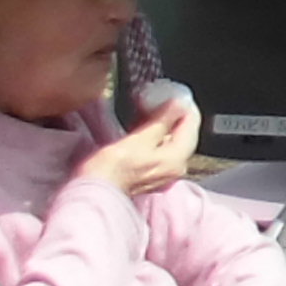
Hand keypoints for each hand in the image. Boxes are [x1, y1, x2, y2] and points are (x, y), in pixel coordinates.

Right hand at [80, 95, 199, 201]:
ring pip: (172, 141)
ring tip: (151, 108)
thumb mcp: (139, 138)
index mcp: (177, 159)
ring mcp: (165, 173)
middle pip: (184, 133)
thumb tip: (179, 103)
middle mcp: (176, 168)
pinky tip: (144, 128)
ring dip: (164, 125)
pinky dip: (156, 137)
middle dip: (175, 114)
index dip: (184, 106)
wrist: (94, 193)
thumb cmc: (112, 168)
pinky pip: (162, 150)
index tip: (173, 92)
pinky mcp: (152, 175)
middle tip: (161, 97)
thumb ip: (162, 121)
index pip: (192, 124)